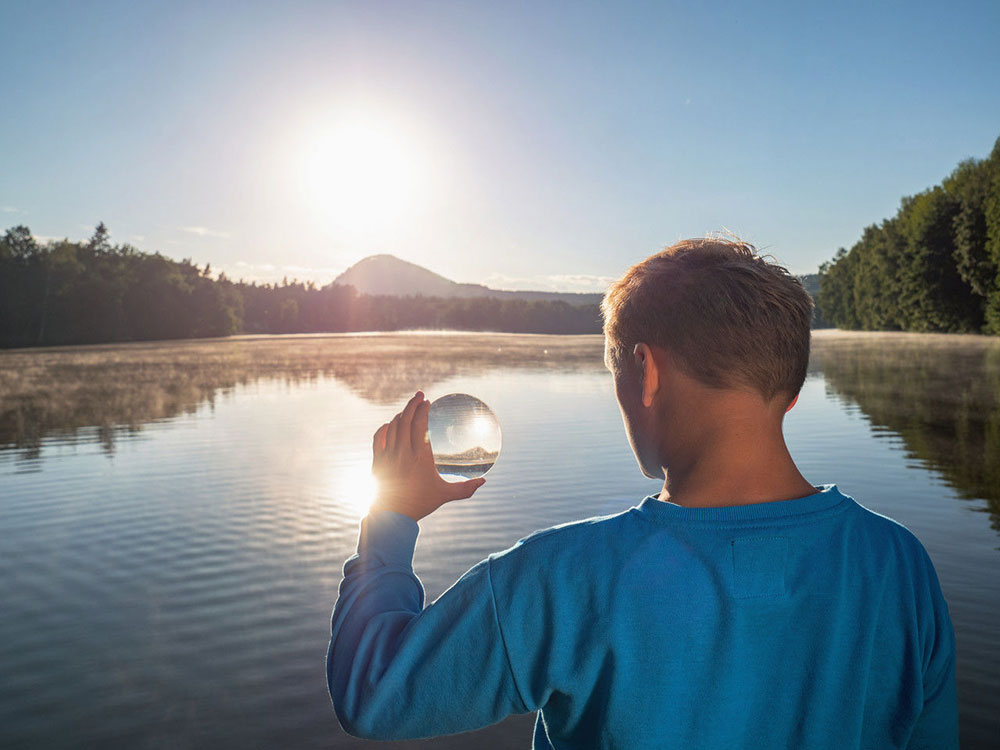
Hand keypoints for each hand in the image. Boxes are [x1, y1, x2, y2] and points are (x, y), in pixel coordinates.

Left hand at [369, 390, 486, 521]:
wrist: (390, 516)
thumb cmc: (419, 505)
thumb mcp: (444, 495)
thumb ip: (465, 489)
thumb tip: (483, 482)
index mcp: (419, 457)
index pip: (419, 426)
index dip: (422, 411)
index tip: (428, 402)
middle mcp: (402, 452)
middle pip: (405, 420)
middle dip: (413, 404)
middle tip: (420, 395)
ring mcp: (387, 455)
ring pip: (392, 426)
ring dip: (401, 414)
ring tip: (409, 408)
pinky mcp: (377, 461)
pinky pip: (378, 437)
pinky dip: (385, 427)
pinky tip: (391, 424)